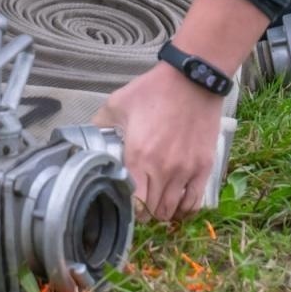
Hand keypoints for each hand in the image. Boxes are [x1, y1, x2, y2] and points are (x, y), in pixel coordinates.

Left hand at [92, 62, 224, 222]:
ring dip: (161, 211)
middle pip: (151, 212)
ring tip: (156, 201)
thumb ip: (100, 125)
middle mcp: (162, 170)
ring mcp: (185, 171)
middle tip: (139, 201)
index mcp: (139, 157)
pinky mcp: (204, 167)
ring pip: (171, 210)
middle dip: (142, 211)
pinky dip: (184, 209)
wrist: (192, 80)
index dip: (127, 208)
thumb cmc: (155, 90)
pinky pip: (194, 202)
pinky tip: (177, 204)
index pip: (132, 204)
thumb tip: (87, 139)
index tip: (124, 200)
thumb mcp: (118, 103)